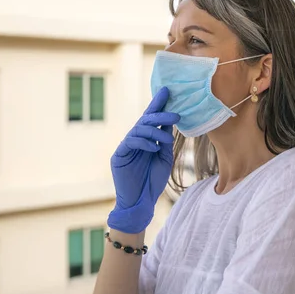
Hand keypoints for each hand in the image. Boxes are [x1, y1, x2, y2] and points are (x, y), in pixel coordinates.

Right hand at [107, 87, 179, 233]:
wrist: (140, 202)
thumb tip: (169, 124)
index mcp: (146, 139)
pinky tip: (154, 148)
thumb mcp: (164, 159)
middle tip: (175, 114)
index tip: (166, 90)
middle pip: (146, 120)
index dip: (158, 104)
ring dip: (155, 131)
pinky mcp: (119, 155)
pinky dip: (144, 143)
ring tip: (167, 138)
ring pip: (139, 129)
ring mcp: (126, 147)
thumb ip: (164, 141)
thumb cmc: (152, 182)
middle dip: (160, 114)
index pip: (152, 118)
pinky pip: (130, 142)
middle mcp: (135, 140)